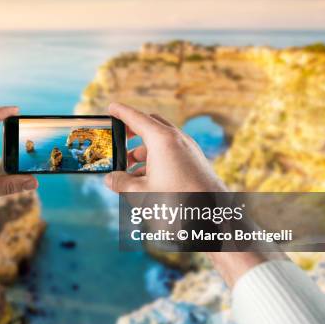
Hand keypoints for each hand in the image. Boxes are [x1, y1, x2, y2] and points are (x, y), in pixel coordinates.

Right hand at [104, 102, 226, 192]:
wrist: (215, 216)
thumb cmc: (178, 202)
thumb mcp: (141, 193)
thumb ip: (121, 183)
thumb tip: (109, 179)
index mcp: (162, 140)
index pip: (137, 118)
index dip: (121, 112)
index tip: (112, 107)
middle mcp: (177, 139)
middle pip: (151, 125)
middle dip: (133, 131)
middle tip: (119, 138)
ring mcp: (189, 149)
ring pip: (161, 141)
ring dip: (143, 150)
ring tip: (129, 168)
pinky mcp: (195, 161)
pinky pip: (171, 152)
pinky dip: (156, 158)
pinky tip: (147, 178)